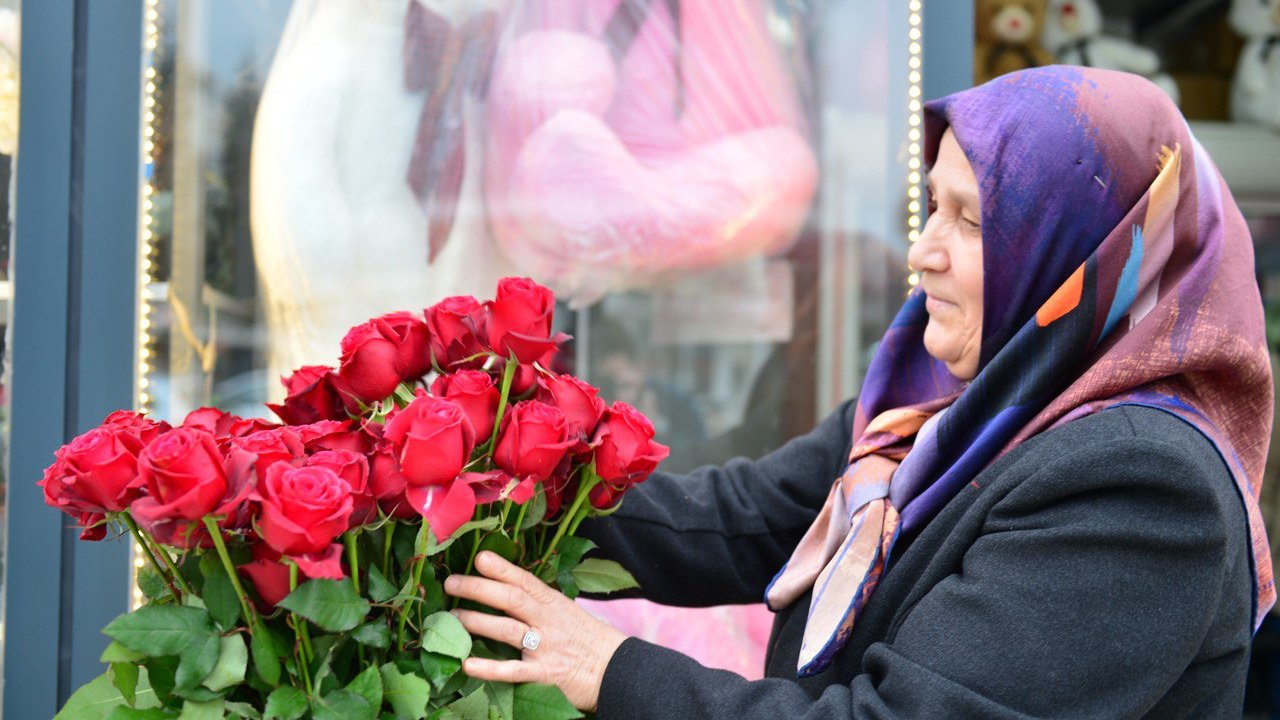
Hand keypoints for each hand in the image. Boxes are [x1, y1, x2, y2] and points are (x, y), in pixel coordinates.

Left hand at [443, 551, 628, 711]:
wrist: (617, 670)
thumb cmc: (588, 639)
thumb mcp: (567, 612)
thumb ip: (539, 603)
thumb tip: (507, 590)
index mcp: (553, 603)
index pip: (525, 580)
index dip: (502, 568)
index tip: (479, 557)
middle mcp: (548, 621)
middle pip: (510, 599)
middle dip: (479, 588)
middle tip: (452, 583)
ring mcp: (545, 647)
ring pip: (506, 629)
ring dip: (477, 621)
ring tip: (452, 617)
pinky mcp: (544, 674)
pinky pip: (513, 670)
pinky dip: (489, 668)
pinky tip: (467, 664)